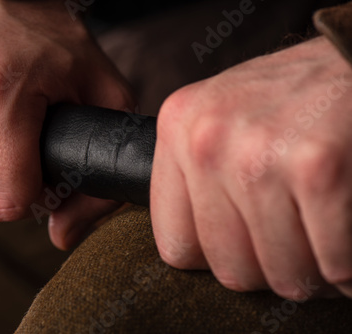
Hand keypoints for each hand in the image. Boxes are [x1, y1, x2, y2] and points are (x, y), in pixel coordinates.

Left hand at [151, 37, 351, 298]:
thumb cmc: (294, 99)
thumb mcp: (226, 121)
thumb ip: (199, 178)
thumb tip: (196, 253)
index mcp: (177, 129)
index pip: (175, 245)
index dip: (216, 258)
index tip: (243, 244)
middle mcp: (206, 141)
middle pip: (229, 269)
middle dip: (270, 268)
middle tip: (293, 237)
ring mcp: (258, 156)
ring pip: (283, 276)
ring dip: (312, 267)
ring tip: (320, 227)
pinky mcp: (317, 169)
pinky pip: (333, 265)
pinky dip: (348, 263)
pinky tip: (345, 223)